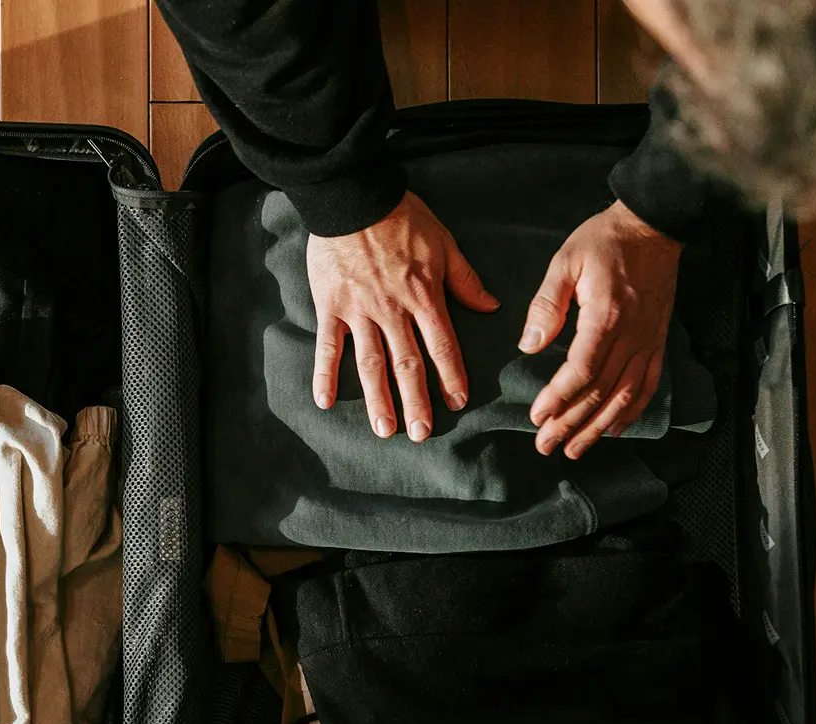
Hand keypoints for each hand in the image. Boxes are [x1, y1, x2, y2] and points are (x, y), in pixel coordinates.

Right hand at [309, 191, 498, 441]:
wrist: (353, 197)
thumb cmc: (401, 216)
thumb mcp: (443, 243)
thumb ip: (465, 279)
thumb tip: (490, 307)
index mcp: (423, 296)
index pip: (442, 345)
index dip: (451, 376)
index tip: (457, 402)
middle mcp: (393, 310)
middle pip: (407, 364)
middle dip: (416, 401)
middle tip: (420, 434)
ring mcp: (359, 311)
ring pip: (370, 363)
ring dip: (378, 399)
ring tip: (383, 428)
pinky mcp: (331, 306)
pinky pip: (328, 346)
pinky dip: (324, 374)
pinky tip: (324, 401)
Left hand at [520, 200, 681, 458]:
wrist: (654, 226)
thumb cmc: (605, 240)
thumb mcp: (565, 262)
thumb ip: (546, 305)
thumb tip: (529, 344)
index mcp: (606, 317)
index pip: (581, 370)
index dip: (559, 397)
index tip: (537, 416)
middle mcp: (632, 336)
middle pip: (600, 392)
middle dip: (571, 423)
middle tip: (545, 445)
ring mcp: (649, 341)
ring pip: (625, 396)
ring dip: (598, 427)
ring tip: (575, 449)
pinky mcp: (659, 341)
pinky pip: (649, 385)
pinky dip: (632, 412)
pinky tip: (615, 429)